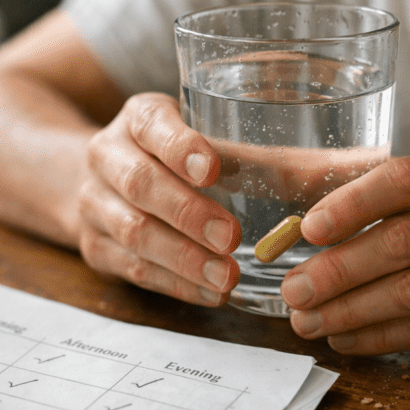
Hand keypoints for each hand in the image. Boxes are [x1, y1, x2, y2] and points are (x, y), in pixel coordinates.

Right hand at [76, 93, 240, 305]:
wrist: (105, 180)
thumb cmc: (172, 155)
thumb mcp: (198, 134)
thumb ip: (242, 149)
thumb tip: (315, 171)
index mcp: (138, 118)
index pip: (152, 124)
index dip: (180, 147)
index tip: (212, 169)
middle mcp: (106, 155)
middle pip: (140, 184)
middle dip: (188, 213)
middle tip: (231, 236)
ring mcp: (93, 203)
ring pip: (134, 232)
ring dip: (184, 258)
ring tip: (227, 275)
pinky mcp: (94, 246)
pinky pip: (133, 269)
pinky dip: (175, 283)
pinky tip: (210, 292)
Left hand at [280, 148, 409, 353]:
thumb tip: (323, 226)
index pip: (402, 179)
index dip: (350, 204)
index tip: (308, 229)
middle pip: (400, 243)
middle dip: (336, 270)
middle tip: (293, 289)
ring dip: (350, 311)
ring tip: (308, 319)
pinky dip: (382, 336)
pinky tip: (349, 338)